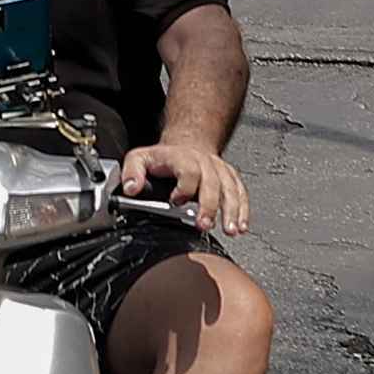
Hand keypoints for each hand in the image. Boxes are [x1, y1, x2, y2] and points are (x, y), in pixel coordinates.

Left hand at [121, 139, 250, 236]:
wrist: (187, 144)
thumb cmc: (163, 157)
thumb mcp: (139, 158)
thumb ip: (131, 172)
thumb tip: (131, 189)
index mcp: (182, 158)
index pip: (189, 171)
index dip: (184, 188)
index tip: (176, 202)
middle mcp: (205, 163)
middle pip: (212, 184)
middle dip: (209, 207)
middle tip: (204, 224)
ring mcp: (220, 171)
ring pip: (231, 190)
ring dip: (232, 212)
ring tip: (230, 230)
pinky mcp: (231, 179)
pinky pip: (241, 194)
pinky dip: (242, 211)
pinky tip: (241, 226)